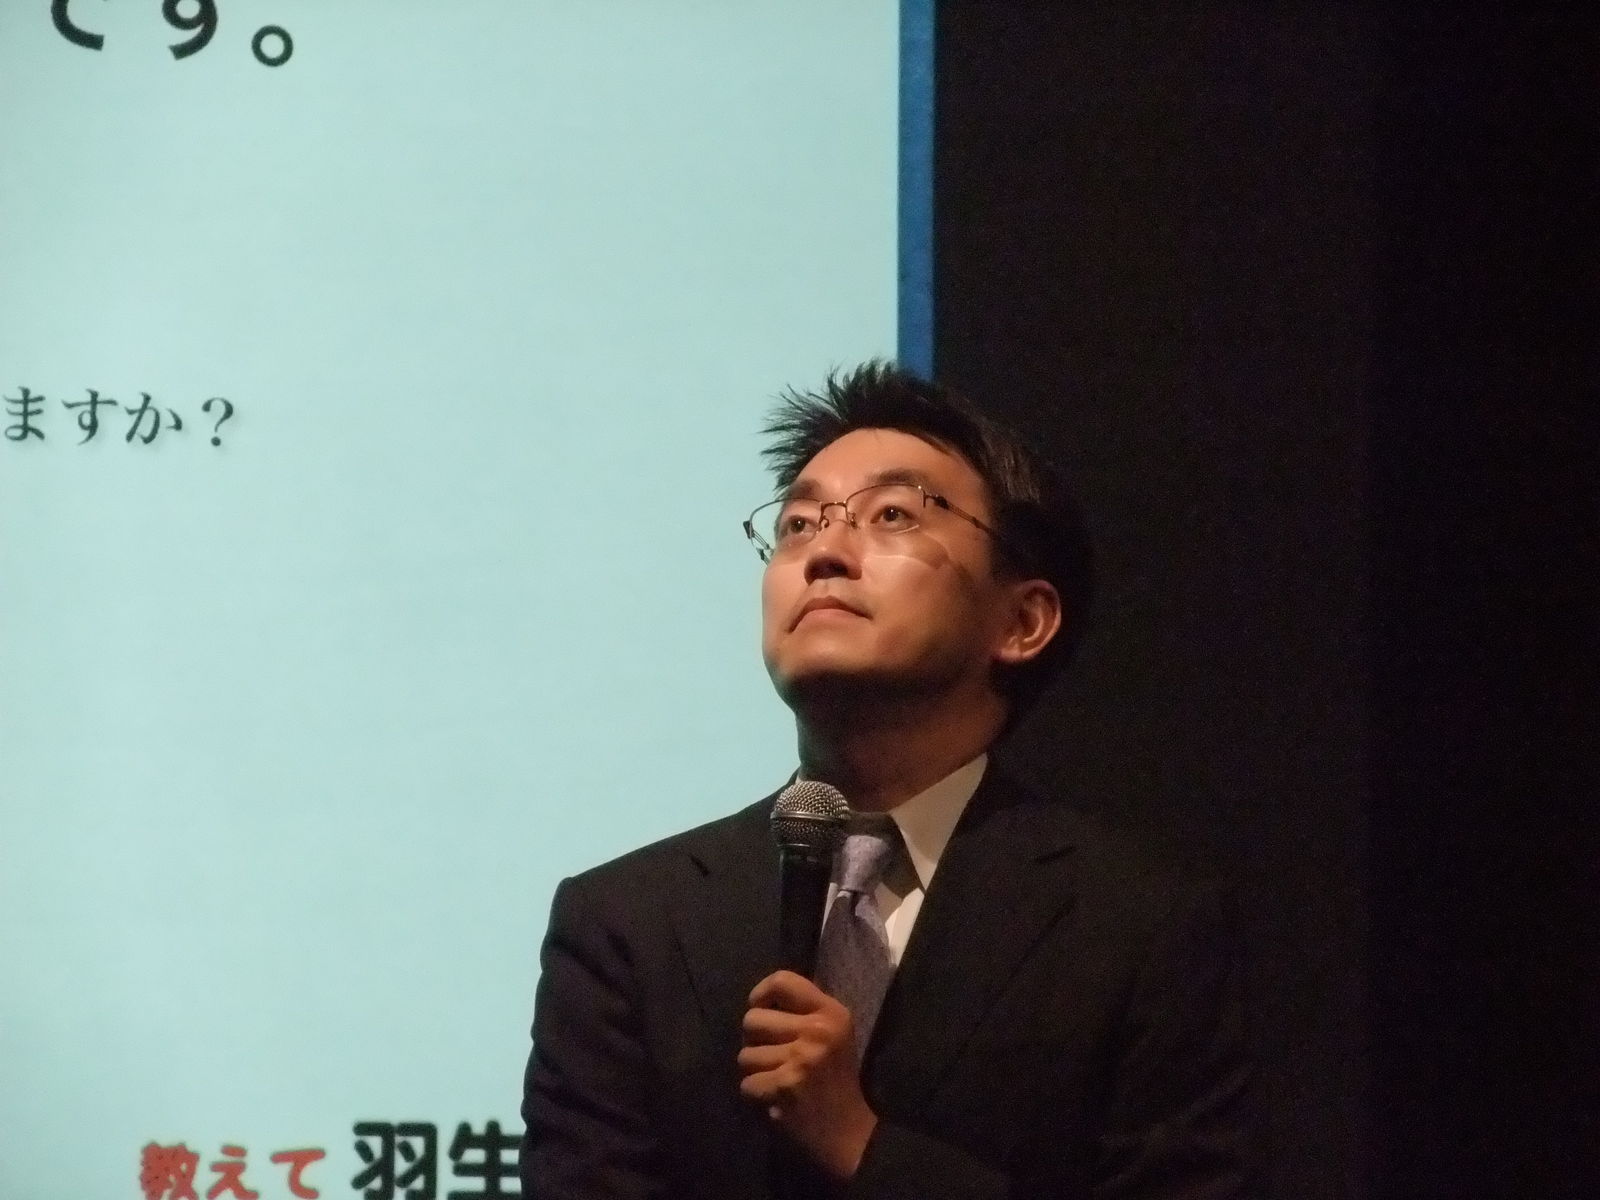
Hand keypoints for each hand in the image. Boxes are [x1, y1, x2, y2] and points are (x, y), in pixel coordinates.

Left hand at [738, 970, 878, 1179]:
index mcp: (831, 1013)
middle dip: (754, 1040)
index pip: (782, 981)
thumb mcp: (833, 1033)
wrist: (849, 1130)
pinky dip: (756, 1095)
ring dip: (755, 1071)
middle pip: (752, 1019)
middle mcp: (816, 1031)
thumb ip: (803, 1011)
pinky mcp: (784, 1087)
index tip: (761, 1008)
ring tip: (776, 1078)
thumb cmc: (836, 1077)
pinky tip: (775, 1097)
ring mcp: (800, 1059)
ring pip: (745, 1055)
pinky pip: (747, 1083)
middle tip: (771, 1054)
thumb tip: (762, 997)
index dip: (761, 993)